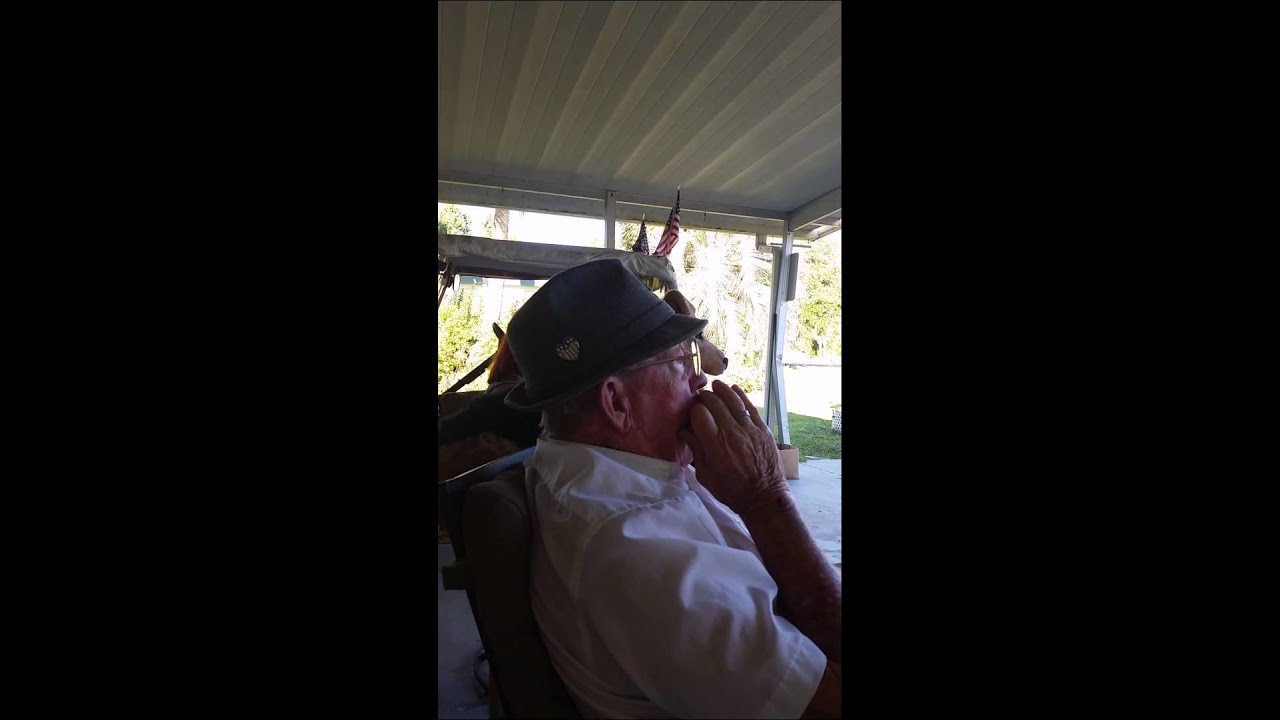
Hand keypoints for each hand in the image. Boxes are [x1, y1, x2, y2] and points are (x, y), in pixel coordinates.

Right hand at [679, 380, 788, 516]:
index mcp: (714, 445)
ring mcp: (750, 429)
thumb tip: (684, 431)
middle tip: (701, 399)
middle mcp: (731, 432)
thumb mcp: (706, 475)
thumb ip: (695, 450)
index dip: (693, 409)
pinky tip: (733, 389)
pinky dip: (740, 395)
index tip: (692, 412)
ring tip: (715, 386)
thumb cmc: (731, 490)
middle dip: (705, 397)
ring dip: (722, 390)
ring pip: (733, 400)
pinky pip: (750, 406)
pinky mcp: (763, 429)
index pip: (699, 413)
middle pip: (715, 403)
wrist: (764, 497)